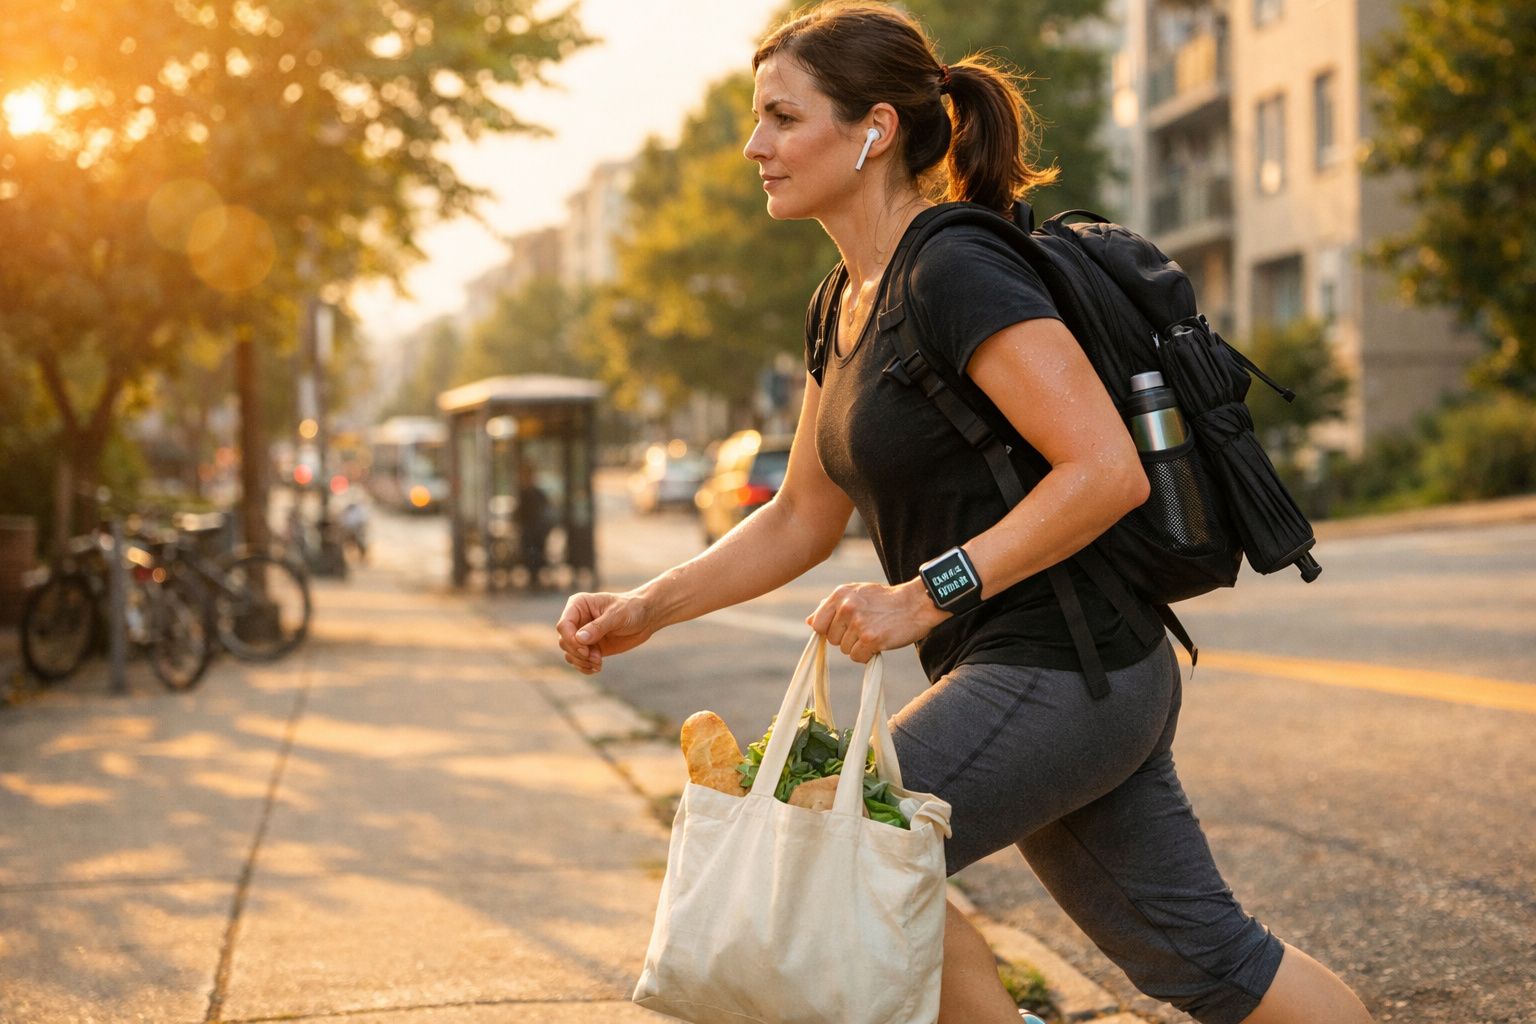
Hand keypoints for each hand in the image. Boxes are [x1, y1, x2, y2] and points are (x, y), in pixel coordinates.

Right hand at [555, 591, 657, 673]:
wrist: (645, 618)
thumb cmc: (632, 609)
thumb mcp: (617, 615)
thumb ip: (598, 627)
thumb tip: (580, 639)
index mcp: (578, 605)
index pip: (564, 625)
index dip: (571, 640)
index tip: (586, 650)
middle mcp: (576, 619)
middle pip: (564, 641)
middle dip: (579, 653)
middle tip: (597, 658)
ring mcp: (582, 634)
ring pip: (569, 653)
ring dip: (582, 662)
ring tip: (598, 663)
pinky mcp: (589, 647)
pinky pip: (578, 660)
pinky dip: (584, 667)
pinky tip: (597, 668)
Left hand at [806, 579, 946, 662]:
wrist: (917, 603)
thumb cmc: (886, 600)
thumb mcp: (857, 594)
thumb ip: (832, 606)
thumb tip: (809, 622)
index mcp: (840, 594)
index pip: (817, 624)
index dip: (829, 630)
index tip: (844, 628)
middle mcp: (847, 607)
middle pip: (832, 639)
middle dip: (847, 639)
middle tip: (866, 627)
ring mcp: (858, 623)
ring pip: (845, 650)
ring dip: (859, 647)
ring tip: (875, 631)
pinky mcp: (871, 639)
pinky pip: (858, 657)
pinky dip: (868, 655)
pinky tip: (880, 642)